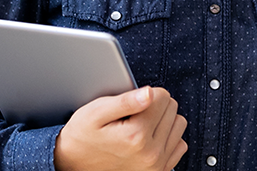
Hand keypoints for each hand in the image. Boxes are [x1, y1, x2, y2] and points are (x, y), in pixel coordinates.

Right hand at [54, 86, 187, 170]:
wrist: (76, 165)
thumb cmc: (83, 137)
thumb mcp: (96, 113)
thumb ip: (124, 102)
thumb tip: (149, 93)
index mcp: (135, 135)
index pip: (161, 96)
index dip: (145, 92)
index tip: (131, 101)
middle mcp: (151, 152)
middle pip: (172, 108)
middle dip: (155, 104)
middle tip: (133, 113)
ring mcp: (157, 164)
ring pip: (179, 124)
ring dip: (164, 119)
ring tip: (142, 122)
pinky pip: (180, 145)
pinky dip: (168, 137)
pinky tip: (150, 136)